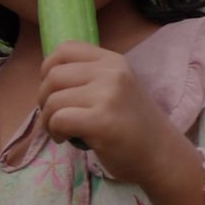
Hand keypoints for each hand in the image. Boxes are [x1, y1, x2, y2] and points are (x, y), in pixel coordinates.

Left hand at [37, 40, 185, 184]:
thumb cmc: (132, 125)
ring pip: (52, 100)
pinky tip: (65, 138)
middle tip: (55, 116)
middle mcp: (112, 72)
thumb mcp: (115, 88)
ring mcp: (108, 95)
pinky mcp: (101, 120)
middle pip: (53, 75)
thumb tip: (46, 77)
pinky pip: (58, 119)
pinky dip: (54, 131)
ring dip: (48, 119)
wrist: (161, 154)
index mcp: (113, 61)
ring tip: (62, 130)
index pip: (65, 49)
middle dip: (44, 98)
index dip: (48, 69)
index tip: (54, 90)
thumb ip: (88, 77)